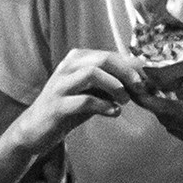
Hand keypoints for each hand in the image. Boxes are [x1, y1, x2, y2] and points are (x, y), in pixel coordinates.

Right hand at [19, 48, 141, 147]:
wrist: (35, 128)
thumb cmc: (68, 108)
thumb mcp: (92, 92)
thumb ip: (111, 84)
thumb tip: (142, 81)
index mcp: (77, 59)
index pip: (110, 55)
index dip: (132, 66)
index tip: (148, 79)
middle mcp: (67, 67)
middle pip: (103, 59)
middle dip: (127, 72)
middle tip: (140, 87)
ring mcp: (60, 86)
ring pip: (92, 74)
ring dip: (114, 87)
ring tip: (124, 100)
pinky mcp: (57, 106)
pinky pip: (84, 101)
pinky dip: (104, 106)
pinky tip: (113, 112)